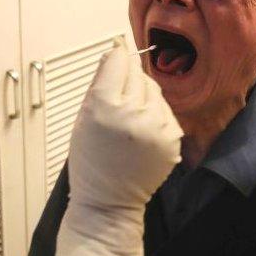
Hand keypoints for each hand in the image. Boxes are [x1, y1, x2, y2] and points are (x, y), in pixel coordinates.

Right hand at [45, 39, 181, 255]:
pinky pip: (166, 111)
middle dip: (128, 82)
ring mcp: (157, 126)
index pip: (118, 59)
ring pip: (154, 90)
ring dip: (144, 98)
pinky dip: (156, 116)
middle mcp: (134, 113)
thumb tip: (113, 53)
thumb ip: (98, 83)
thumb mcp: (82, 118)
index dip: (114, 59)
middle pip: (137, 73)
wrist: (109, 202)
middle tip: (117, 103)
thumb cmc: (91, 163)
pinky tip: (141, 134)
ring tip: (129, 123)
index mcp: (104, 106)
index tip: (113, 60)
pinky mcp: (173, 138)